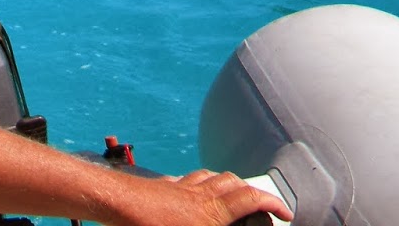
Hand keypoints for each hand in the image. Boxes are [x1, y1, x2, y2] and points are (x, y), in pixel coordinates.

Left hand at [108, 168, 290, 225]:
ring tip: (230, 194)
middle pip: (233, 183)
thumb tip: (227, 223)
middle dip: (251, 191)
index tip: (285, 213)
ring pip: (210, 177)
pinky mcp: (160, 186)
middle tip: (259, 204)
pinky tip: (190, 191)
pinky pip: (185, 179)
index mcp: (211, 212)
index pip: (251, 199)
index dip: (273, 203)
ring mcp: (178, 187)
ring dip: (225, 183)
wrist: (113, 202)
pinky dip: (196, 183)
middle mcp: (198, 194)